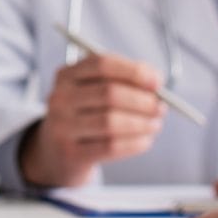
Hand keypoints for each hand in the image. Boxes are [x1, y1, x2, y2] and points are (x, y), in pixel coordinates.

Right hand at [19, 52, 166, 185]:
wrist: (56, 151)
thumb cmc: (85, 114)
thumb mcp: (95, 91)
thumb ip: (124, 80)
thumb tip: (155, 82)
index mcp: (66, 75)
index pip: (103, 64)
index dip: (134, 71)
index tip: (157, 82)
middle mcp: (60, 98)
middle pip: (109, 93)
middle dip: (142, 101)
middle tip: (161, 107)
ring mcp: (62, 127)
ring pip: (111, 122)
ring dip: (142, 124)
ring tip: (155, 124)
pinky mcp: (70, 153)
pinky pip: (111, 147)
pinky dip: (135, 143)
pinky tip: (145, 140)